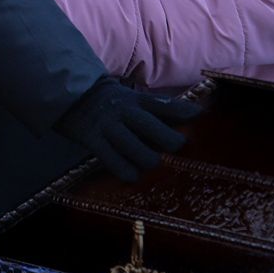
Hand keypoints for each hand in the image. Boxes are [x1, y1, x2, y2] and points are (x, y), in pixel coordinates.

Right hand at [55, 76, 202, 181]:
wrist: (73, 96)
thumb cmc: (110, 101)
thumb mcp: (132, 98)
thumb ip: (155, 108)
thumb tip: (188, 115)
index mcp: (136, 100)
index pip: (163, 104)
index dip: (182, 110)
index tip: (200, 116)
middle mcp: (125, 112)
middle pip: (152, 127)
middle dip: (169, 140)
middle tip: (178, 148)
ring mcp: (109, 126)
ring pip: (135, 148)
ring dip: (148, 159)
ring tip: (153, 163)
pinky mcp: (94, 140)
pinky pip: (112, 160)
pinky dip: (125, 171)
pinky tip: (133, 176)